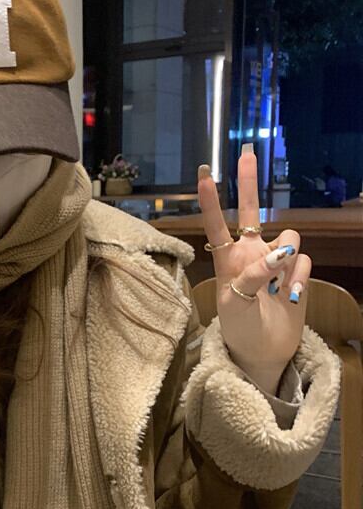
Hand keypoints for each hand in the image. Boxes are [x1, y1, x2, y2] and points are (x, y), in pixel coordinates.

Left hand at [197, 148, 310, 394]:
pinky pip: (303, 262)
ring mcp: (274, 263)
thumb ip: (253, 275)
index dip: (210, 200)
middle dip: (249, 184)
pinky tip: (289, 297)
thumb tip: (278, 251)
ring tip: (277, 288)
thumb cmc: (239, 330)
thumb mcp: (236, 305)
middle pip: (250, 211)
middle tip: (246, 154)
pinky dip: (298, 278)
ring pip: (289, 237)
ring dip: (287, 259)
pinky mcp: (295, 274)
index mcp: (227, 260)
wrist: (262, 353)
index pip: (216, 225)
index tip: (205, 173)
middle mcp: (251, 254)